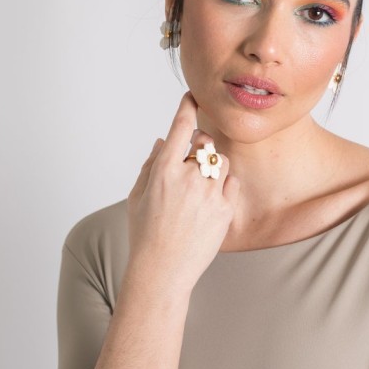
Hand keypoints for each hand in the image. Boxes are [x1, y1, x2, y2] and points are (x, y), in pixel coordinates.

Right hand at [127, 90, 240, 290]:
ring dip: (213, 166)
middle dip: (199, 146)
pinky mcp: (226, 209)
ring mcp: (210, 194)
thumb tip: (165, 141)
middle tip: (190, 162)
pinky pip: (231, 183)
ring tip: (198, 188)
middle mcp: (189, 179)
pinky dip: (223, 185)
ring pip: (222, 162)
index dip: (187, 108)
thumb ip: (152, 165)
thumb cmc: (145, 234)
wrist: (163, 272)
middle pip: (204, 143)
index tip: (193, 96)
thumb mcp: (137, 197)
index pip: (180, 128)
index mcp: (163, 172)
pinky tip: (209, 201)